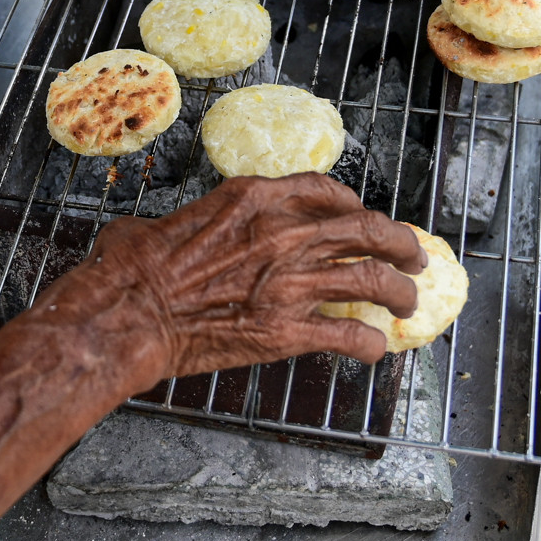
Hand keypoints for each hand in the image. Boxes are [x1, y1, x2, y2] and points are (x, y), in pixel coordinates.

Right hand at [60, 174, 426, 384]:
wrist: (127, 314)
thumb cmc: (131, 268)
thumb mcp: (163, 221)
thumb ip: (193, 221)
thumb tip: (178, 231)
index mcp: (253, 199)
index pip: (325, 191)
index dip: (353, 204)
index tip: (360, 214)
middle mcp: (283, 235)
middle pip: (367, 232)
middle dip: (399, 243)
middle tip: (412, 257)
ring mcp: (290, 284)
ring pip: (371, 281)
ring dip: (397, 294)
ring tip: (406, 304)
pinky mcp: (288, 332)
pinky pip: (349, 335)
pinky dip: (369, 344)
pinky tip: (373, 349)